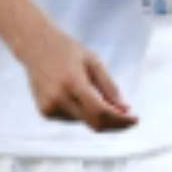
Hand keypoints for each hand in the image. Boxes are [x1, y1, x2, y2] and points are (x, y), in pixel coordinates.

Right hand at [19, 26, 134, 131]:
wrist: (35, 47)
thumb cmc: (68, 51)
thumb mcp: (94, 62)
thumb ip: (109, 87)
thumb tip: (125, 109)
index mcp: (72, 83)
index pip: (100, 111)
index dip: (120, 120)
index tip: (135, 120)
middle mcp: (58, 98)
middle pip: (94, 122)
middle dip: (115, 124)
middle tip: (129, 117)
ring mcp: (49, 107)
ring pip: (85, 121)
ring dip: (98, 114)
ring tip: (95, 92)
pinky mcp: (45, 112)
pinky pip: (73, 118)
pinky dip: (84, 112)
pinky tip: (78, 94)